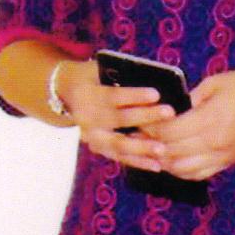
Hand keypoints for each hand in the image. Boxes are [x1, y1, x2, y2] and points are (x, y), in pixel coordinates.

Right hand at [56, 59, 177, 169]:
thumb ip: (120, 73)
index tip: (156, 94)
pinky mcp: (98, 148)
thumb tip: (156, 79)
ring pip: (118, 144)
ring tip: (163, 148)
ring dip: (142, 147)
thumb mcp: (100, 69)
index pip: (113, 96)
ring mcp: (91, 136)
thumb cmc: (93, 76)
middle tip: (169, 113)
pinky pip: (120, 158)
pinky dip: (139, 162)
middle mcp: (87, 118)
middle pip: (119, 119)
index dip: (134, 96)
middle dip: (145, 117)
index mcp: (87, 94)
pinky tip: (157, 165)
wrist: (65, 92)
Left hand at [138, 69, 234, 181]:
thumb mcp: (216, 82)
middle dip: (150, 145)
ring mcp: (223, 156)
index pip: (169, 132)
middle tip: (137, 135)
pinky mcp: (229, 161)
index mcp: (211, 119)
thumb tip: (169, 110)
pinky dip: (181, 170)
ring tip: (152, 148)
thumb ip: (190, 98)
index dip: (149, 129)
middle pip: (171, 152)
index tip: (138, 121)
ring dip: (164, 161)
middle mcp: (215, 143)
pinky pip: (199, 174)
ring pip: (182, 169)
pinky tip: (173, 160)